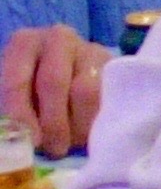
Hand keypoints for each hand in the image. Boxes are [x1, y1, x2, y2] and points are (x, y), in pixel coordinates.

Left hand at [4, 22, 100, 153]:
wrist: (69, 73)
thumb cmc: (35, 89)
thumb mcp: (17, 95)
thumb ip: (15, 112)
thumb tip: (22, 135)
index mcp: (24, 43)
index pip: (17, 78)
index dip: (21, 112)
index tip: (30, 140)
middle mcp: (58, 39)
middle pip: (54, 82)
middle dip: (53, 122)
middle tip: (54, 149)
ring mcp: (91, 50)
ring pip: (87, 92)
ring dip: (79, 125)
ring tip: (73, 143)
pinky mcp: (116, 67)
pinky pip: (112, 97)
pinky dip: (101, 121)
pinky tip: (92, 133)